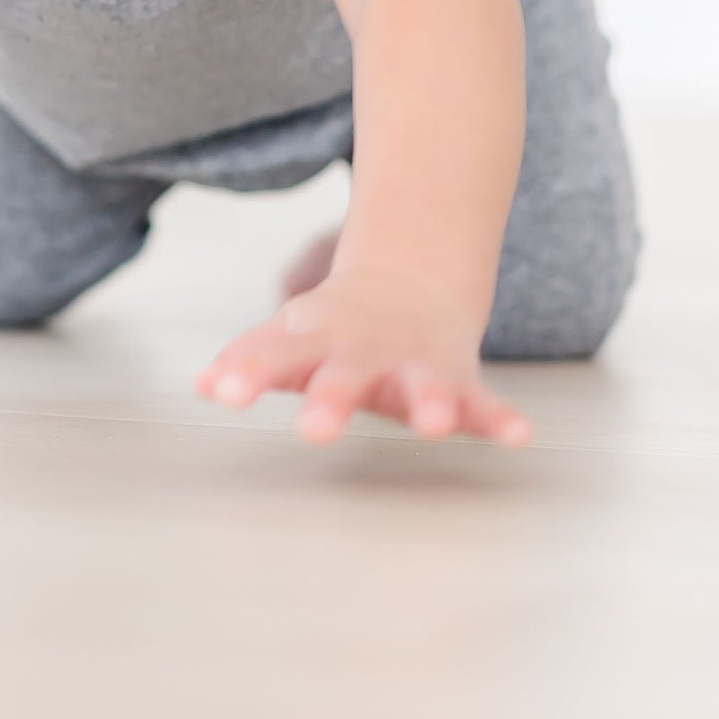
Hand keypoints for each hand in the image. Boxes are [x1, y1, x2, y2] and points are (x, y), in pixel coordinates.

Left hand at [193, 265, 526, 445]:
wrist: (409, 283)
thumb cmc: (335, 326)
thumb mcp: (289, 336)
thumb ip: (249, 361)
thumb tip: (200, 383)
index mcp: (317, 341)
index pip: (275, 355)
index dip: (248, 371)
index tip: (222, 392)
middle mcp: (366, 351)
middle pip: (346, 373)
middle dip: (332, 399)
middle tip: (314, 432)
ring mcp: (414, 364)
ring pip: (423, 385)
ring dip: (427, 403)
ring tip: (432, 427)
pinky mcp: (457, 380)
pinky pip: (483, 401)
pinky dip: (500, 418)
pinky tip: (518, 435)